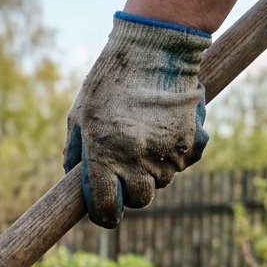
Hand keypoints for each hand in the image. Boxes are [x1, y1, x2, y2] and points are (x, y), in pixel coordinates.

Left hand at [63, 13, 210, 228]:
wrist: (154, 51)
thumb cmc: (109, 82)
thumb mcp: (80, 115)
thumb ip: (76, 151)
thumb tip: (74, 178)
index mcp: (104, 157)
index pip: (105, 208)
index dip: (104, 215)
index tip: (105, 213)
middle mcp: (136, 161)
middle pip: (139, 200)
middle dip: (131, 191)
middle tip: (125, 170)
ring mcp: (167, 153)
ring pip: (162, 181)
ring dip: (153, 169)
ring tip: (145, 137)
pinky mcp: (192, 142)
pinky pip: (183, 163)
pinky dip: (175, 154)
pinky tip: (165, 129)